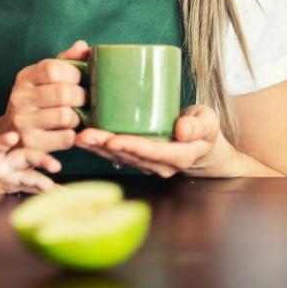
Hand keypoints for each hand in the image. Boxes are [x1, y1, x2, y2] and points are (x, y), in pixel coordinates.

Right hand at [0, 40, 89, 151]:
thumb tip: (83, 46)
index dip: (74, 74)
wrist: (10, 135)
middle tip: (85, 101)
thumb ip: (65, 61)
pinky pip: (66, 138)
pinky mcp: (31, 144)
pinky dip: (72, 135)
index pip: (53, 68)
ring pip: (66, 116)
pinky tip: (66, 131)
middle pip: (64, 93)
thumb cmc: (36, 102)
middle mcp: (19, 97)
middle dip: (82, 97)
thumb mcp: (44, 79)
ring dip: (77, 118)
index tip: (79, 80)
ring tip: (74, 117)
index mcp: (25, 77)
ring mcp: (22, 122)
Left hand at [0, 131, 60, 193]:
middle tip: (53, 164)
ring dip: (46, 178)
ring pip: (34, 172)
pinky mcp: (19, 184)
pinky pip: (36, 188)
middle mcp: (6, 162)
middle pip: (24, 156)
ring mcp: (15, 173)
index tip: (12, 137)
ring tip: (59, 187)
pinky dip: (49, 193)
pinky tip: (64, 198)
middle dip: (38, 158)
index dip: (4, 142)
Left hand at [75, 105, 240, 177]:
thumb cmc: (204, 130)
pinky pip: (115, 155)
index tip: (113, 140)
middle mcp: (159, 165)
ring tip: (78, 136)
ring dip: (97, 148)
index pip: (153, 152)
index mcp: (178, 156)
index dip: (132, 146)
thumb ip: (198, 125)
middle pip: (129, 156)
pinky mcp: (136, 158)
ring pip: (118, 157)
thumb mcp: (208, 122)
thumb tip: (182, 130)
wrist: (202, 146)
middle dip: (105, 146)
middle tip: (84, 135)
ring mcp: (146, 164)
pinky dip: (98, 147)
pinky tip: (82, 138)